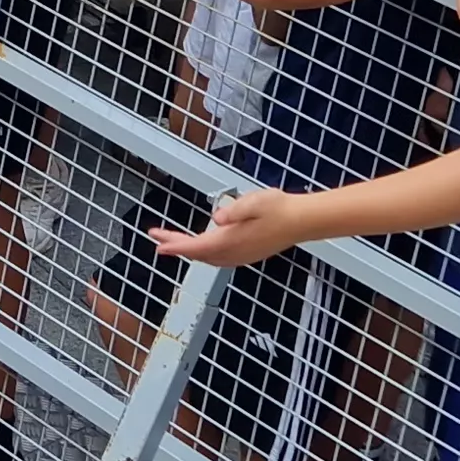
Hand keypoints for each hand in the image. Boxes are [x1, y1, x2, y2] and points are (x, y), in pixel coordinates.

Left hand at [149, 188, 303, 267]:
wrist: (303, 221)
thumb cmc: (279, 208)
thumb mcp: (255, 202)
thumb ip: (235, 209)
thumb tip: (218, 216)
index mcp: (232, 241)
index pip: (196, 247)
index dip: (175, 246)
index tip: (158, 244)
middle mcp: (234, 253)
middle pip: (197, 253)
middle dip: (176, 245)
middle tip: (156, 237)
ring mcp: (241, 256)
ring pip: (207, 257)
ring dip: (189, 249)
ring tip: (172, 240)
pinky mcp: (247, 254)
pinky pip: (218, 258)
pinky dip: (203, 252)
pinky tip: (202, 246)